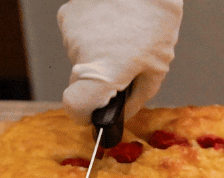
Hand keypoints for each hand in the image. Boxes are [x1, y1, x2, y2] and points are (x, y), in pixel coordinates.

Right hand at [57, 0, 182, 124]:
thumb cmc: (155, 21)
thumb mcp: (157, 68)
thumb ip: (136, 98)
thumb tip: (121, 114)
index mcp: (104, 71)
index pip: (75, 107)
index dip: (84, 114)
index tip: (95, 113)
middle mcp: (80, 54)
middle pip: (81, 82)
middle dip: (101, 80)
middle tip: (126, 64)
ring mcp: (70, 34)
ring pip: (81, 58)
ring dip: (99, 55)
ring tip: (123, 39)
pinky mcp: (67, 17)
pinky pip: (78, 38)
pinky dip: (93, 37)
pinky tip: (111, 25)